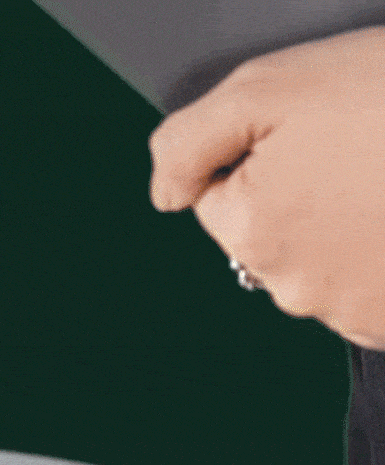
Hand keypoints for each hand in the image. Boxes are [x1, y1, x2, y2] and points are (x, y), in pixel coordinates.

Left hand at [148, 27, 384, 349]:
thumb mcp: (267, 89)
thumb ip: (187, 143)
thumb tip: (164, 193)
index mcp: (249, 232)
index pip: (218, 196)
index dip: (259, 155)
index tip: (310, 134)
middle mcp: (292, 287)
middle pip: (269, 232)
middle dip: (301, 192)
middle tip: (359, 151)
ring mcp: (352, 312)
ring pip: (323, 261)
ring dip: (347, 227)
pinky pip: (371, 287)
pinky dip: (381, 257)